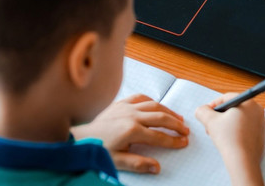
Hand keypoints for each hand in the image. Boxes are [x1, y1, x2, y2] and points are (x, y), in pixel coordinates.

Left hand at [71, 94, 188, 173]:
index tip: (184, 142)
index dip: (173, 140)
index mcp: (131, 131)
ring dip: (168, 111)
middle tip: (186, 130)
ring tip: (178, 118)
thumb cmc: (97, 149)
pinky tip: (158, 106)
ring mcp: (126, 106)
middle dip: (176, 124)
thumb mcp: (116, 161)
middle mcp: (131, 115)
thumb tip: (156, 167)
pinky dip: (152, 100)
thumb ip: (137, 164)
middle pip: (161, 117)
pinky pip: (140, 97)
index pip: (159, 136)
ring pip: (154, 104)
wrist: (78, 137)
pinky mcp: (120, 102)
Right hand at [195, 93, 264, 185]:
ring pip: (240, 118)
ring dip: (227, 123)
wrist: (242, 161)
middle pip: (234, 108)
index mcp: (248, 102)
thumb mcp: (210, 121)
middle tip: (211, 124)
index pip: (227, 97)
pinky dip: (236, 131)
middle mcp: (258, 110)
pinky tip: (228, 140)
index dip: (214, 104)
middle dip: (220, 115)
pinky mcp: (261, 135)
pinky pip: (246, 128)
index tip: (207, 113)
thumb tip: (201, 110)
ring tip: (218, 133)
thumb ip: (202, 111)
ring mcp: (261, 123)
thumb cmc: (228, 139)